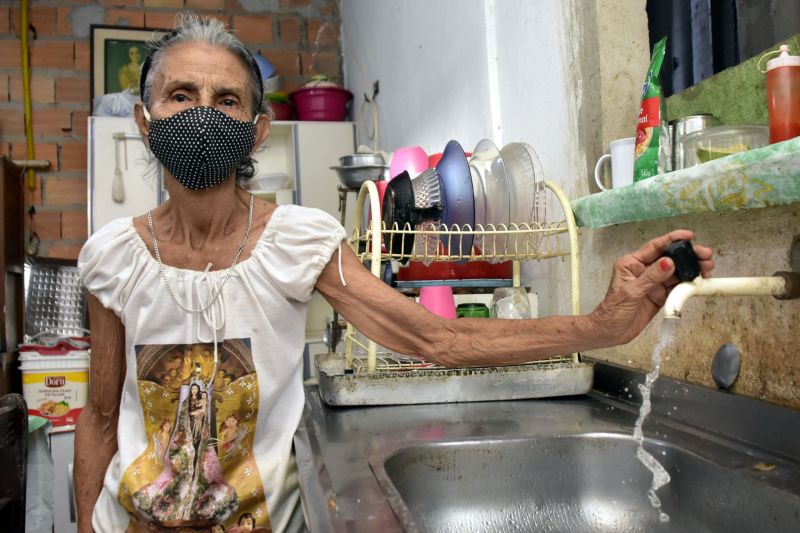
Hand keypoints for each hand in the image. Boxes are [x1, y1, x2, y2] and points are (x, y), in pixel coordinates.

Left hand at [589, 230, 713, 345]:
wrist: (611, 332)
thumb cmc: (612, 311)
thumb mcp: (631, 292)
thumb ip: (651, 277)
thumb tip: (668, 262)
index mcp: (632, 263)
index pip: (654, 247)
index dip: (672, 239)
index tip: (689, 235)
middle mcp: (643, 270)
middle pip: (669, 258)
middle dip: (688, 255)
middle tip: (705, 255)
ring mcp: (653, 283)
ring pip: (676, 272)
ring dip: (691, 269)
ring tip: (707, 268)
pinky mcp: (659, 295)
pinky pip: (676, 287)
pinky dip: (688, 284)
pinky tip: (699, 281)